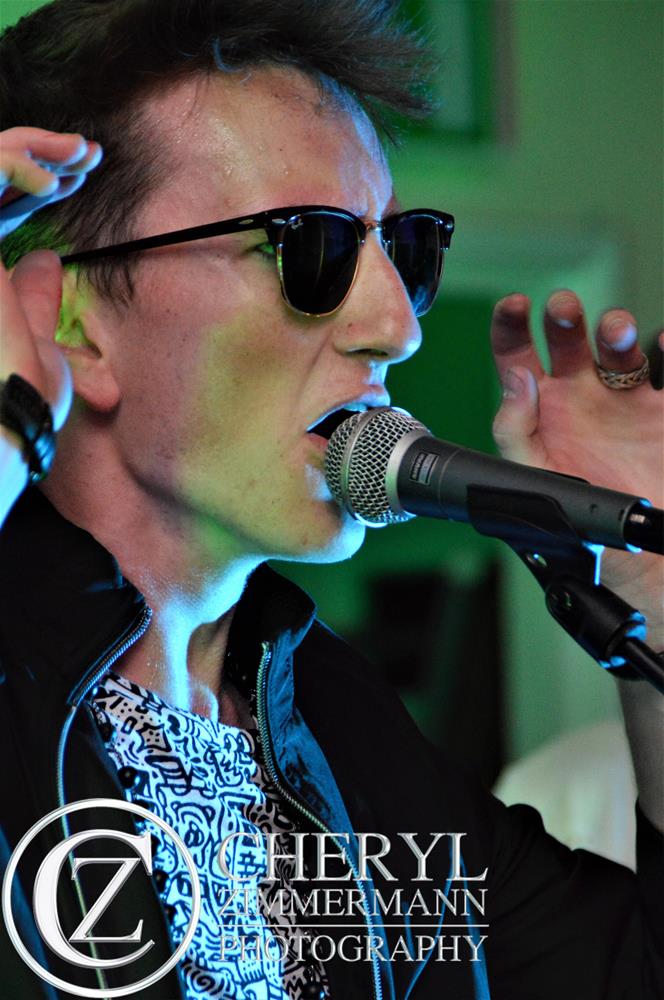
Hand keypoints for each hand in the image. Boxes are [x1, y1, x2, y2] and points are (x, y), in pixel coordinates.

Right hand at [0, 127, 101, 489]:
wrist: (10, 421)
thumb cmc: (21, 397)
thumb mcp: (38, 343)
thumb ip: (37, 302)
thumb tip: (45, 260)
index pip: (0, 207)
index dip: (36, 182)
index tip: (83, 176)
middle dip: (40, 152)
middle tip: (91, 155)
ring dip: (32, 146)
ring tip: (82, 155)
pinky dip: (14, 162)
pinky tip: (53, 182)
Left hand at [490, 290, 662, 648]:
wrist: (643, 562)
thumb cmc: (580, 528)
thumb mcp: (535, 479)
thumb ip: (516, 430)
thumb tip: (516, 380)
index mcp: (542, 410)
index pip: (518, 358)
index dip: (511, 328)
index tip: (513, 306)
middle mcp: (581, 397)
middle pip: (571, 341)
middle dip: (567, 318)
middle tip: (564, 310)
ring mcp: (625, 401)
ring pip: (620, 348)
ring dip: (617, 330)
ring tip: (614, 332)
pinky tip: (662, 345)